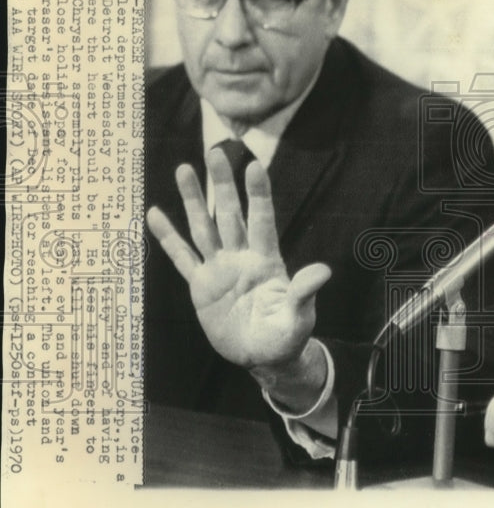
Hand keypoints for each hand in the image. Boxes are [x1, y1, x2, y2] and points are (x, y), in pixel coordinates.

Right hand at [147, 148, 331, 373]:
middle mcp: (242, 257)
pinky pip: (182, 257)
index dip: (258, 194)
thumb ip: (304, 292)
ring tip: (184, 168)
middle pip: (230, 214)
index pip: (262, 220)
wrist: (264, 356)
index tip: (254, 165)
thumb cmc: (287, 335)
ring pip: (204, 227)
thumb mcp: (299, 316)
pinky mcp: (201, 286)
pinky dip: (168, 237)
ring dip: (194, 200)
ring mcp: (220, 268)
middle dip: (224, 183)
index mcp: (267, 261)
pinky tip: (156, 214)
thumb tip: (323, 271)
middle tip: (216, 150)